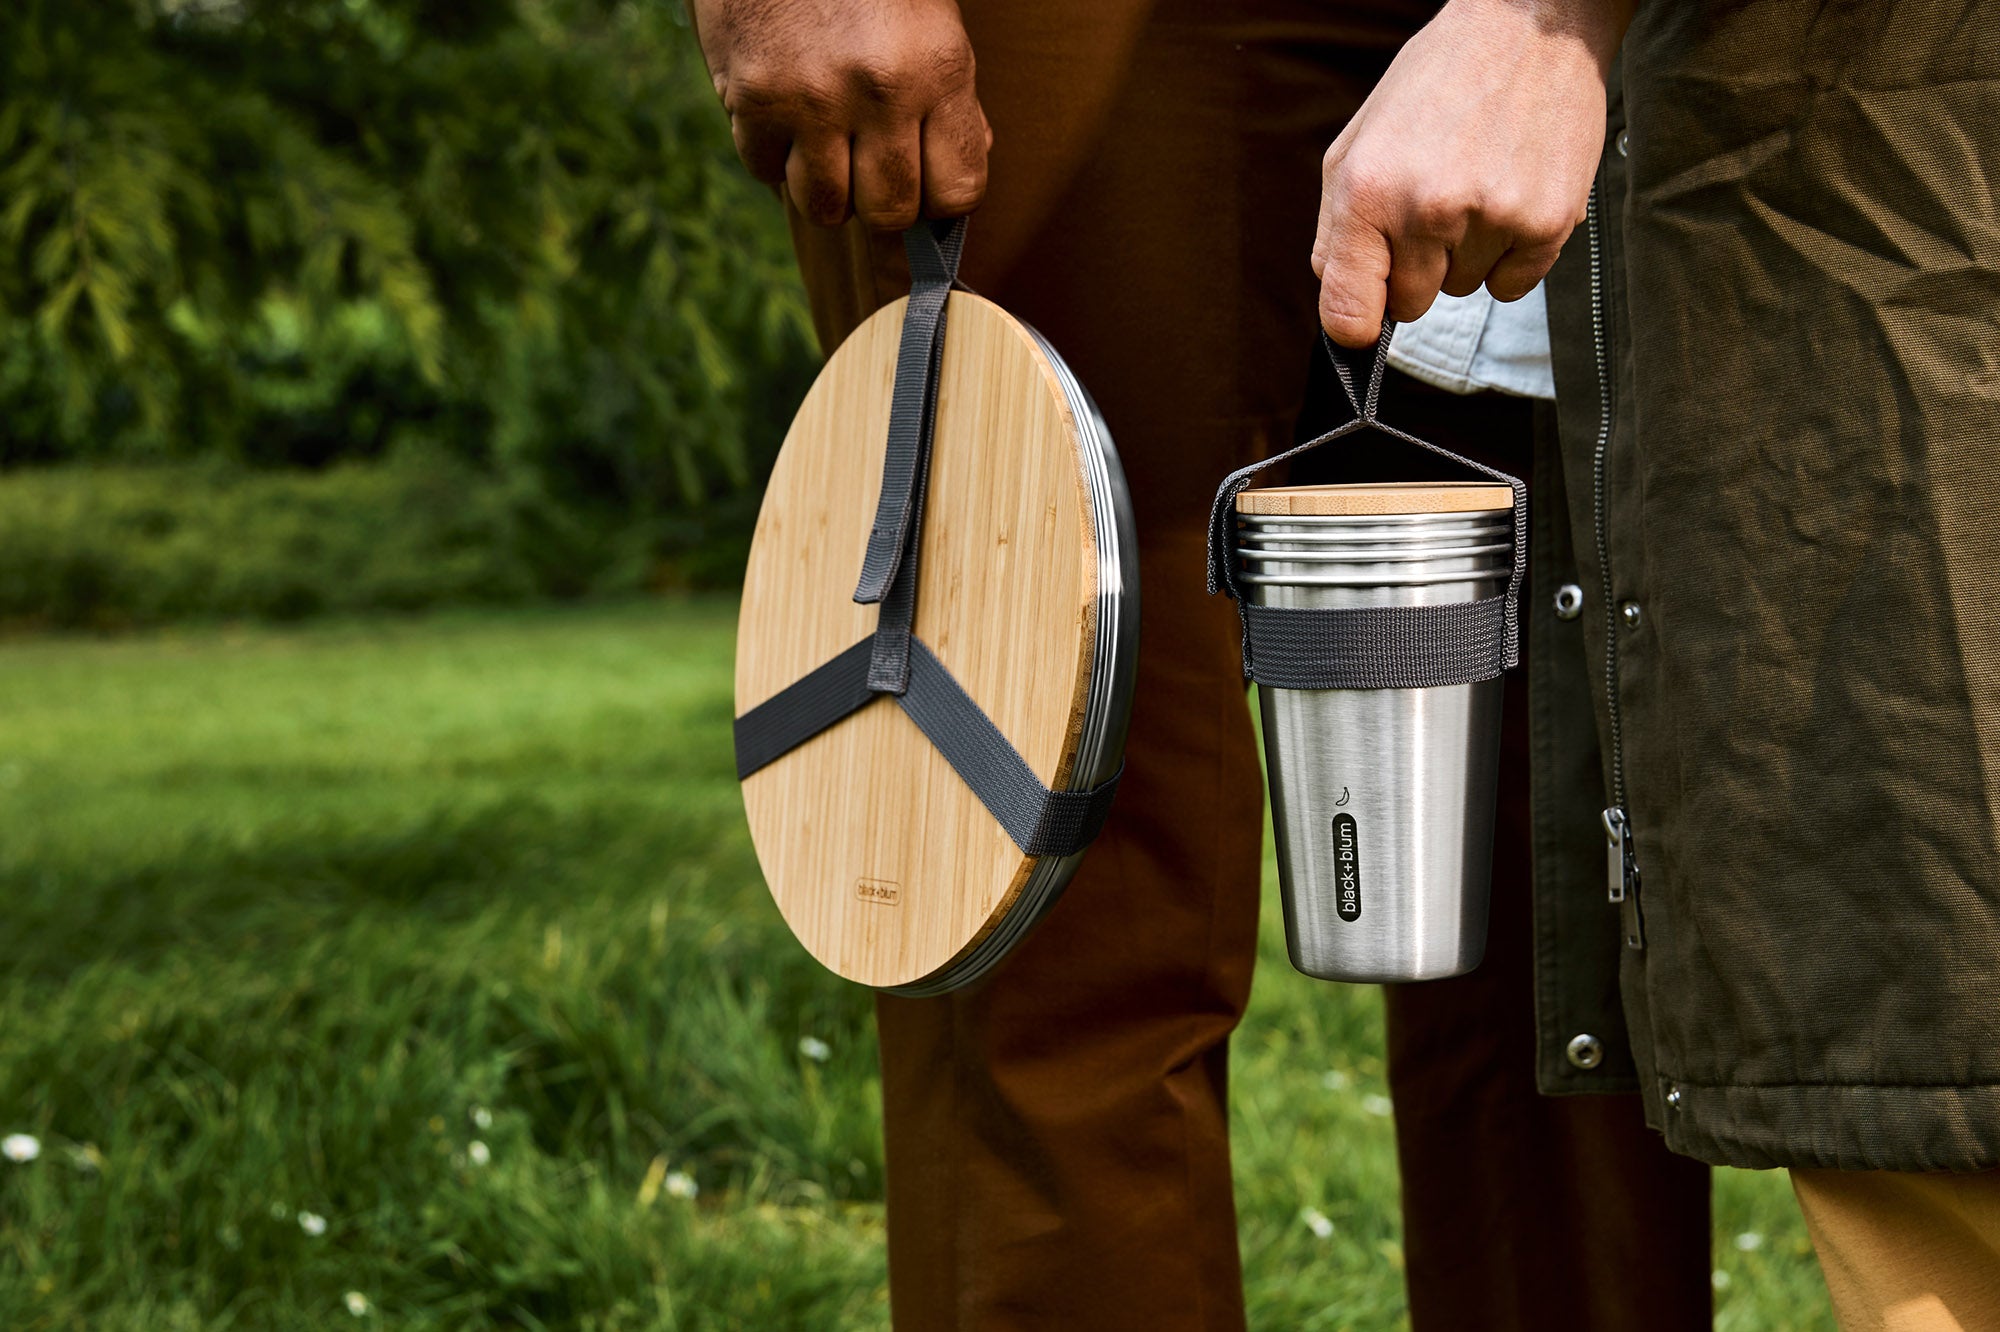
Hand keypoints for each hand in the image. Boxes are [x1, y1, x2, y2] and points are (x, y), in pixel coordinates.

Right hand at [689, 0, 992, 230]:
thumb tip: (954, 185)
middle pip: (889, 212)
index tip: (921, 185)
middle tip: (865, 168)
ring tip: (820, 143)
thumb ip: (948, 102)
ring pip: (825, 206)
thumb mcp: (928, 21)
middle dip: (878, 203)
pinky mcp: (756, 97)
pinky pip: (764, 171)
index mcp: (939, 67)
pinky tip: (779, 111)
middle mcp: (882, 88)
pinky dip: (770, 154)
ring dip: (822, 188)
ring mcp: (816, 97)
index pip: (958, 190)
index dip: (938, 201)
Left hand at [1312, 0, 1630, 346]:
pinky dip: (1510, 259)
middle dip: (1414, 270)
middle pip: (1410, 306)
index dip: (1356, 325)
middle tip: (1433, 208)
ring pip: (1461, 290)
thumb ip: (1337, 230)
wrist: (1532, 25)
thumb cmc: (1438, 82)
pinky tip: (1508, 200)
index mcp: (1368, 192)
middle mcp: (1428, 210)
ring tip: (1475, 185)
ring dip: (1464, 255)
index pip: (1349, 313)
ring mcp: (1491, 219)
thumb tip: (1341, 302)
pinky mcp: (1547, 223)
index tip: (1366, 317)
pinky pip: (1513, 287)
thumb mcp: (1357, 144)